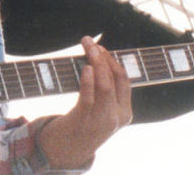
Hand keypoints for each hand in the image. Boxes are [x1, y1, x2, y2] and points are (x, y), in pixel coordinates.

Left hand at [37, 36, 131, 168]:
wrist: (68, 151)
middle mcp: (116, 117)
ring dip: (96, 63)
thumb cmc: (84, 124)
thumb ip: (104, 90)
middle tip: (90, 42)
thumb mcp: (102, 110)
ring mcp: (101, 121)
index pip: (125, 81)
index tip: (101, 47)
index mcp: (125, 113)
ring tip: (88, 48)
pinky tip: (86, 68)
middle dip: (104, 58)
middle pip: (115, 80)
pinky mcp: (84, 122)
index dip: (113, 61)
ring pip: (105, 87)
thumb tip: (95, 57)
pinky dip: (88, 81)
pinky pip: (88, 98)